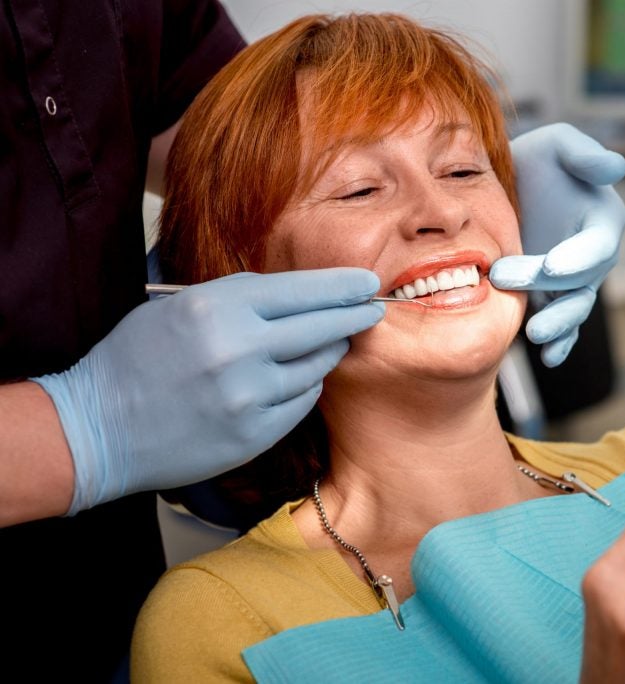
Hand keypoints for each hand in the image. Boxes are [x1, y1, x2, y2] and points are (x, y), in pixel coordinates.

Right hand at [33, 268, 382, 514]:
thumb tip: (299, 295)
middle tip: (373, 309)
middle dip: (354, 315)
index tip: (367, 282)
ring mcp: (249, 395)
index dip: (341, 286)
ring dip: (328, 352)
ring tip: (331, 343)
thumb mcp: (178, 307)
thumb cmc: (135, 359)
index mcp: (217, 307)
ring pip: (317, 366)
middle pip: (322, 326)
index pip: (302, 290)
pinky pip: (302, 402)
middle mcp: (239, 349)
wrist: (97, 429)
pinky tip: (297, 379)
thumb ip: (238, 299)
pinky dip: (305, 387)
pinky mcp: (254, 433)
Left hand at [489, 123, 624, 366]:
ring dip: (558, 325)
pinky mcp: (552, 298)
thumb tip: (615, 168)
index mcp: (602, 220)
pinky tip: (548, 357)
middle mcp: (593, 256)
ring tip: (535, 335)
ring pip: (574, 309)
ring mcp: (573, 282)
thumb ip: (583, 155)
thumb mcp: (557, 144)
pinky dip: (560, 344)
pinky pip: (563, 325)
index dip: (579, 257)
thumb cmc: (537, 160)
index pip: (598, 245)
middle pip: (580, 281)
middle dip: (548, 287)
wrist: (505, 186)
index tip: (552, 265)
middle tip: (504, 278)